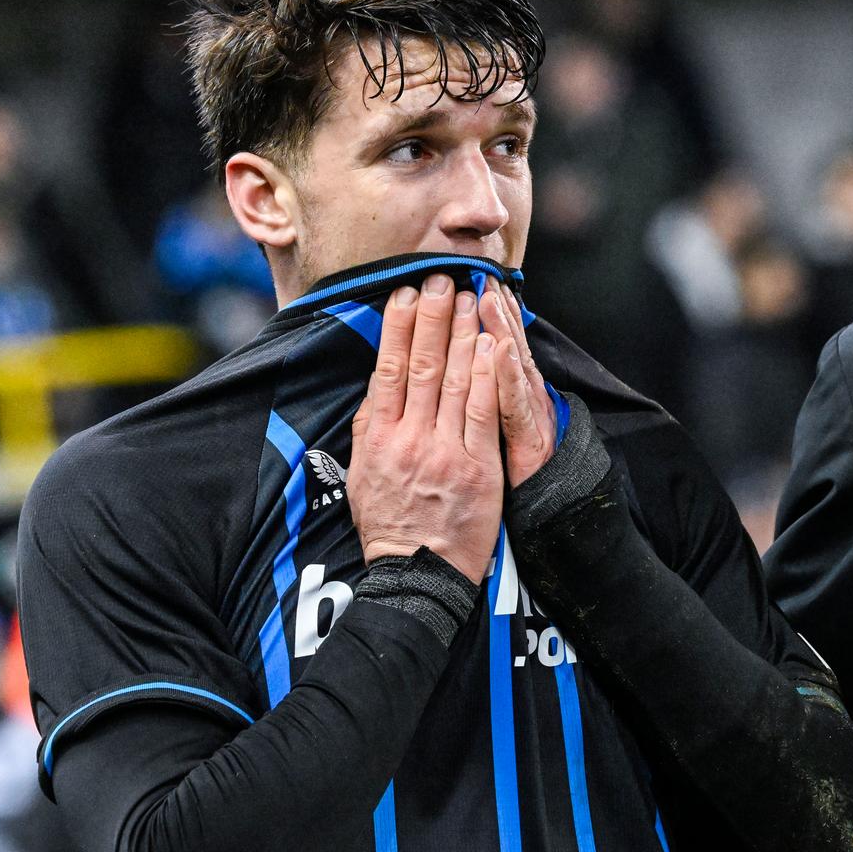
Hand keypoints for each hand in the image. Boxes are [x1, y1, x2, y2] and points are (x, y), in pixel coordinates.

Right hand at [349, 275, 503, 583]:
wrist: (417, 572)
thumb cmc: (389, 525)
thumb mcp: (363, 474)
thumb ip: (370, 428)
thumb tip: (378, 385)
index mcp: (377, 438)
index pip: (387, 369)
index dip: (396, 327)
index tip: (405, 295)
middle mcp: (408, 438)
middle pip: (420, 365)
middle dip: (432, 317)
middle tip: (440, 279)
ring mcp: (443, 451)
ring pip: (452, 380)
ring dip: (462, 333)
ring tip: (468, 297)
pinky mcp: (477, 467)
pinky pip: (481, 411)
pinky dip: (484, 374)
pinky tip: (489, 343)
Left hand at [479, 284, 559, 486]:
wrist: (533, 523)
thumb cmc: (505, 486)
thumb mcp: (497, 440)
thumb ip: (486, 405)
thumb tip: (470, 374)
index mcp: (515, 399)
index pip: (497, 348)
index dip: (491, 314)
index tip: (478, 280)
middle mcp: (527, 402)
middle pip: (507, 346)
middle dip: (496, 309)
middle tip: (482, 272)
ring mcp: (530, 420)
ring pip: (513, 366)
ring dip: (502, 327)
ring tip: (491, 295)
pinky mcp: (530, 443)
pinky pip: (514, 406)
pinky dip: (507, 374)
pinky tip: (500, 346)